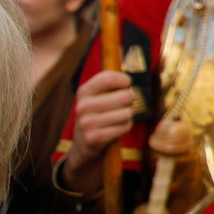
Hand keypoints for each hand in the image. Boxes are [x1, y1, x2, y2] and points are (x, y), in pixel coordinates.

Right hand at [66, 71, 135, 188]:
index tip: (126, 84)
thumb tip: (127, 70)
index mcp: (84, 91)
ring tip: (119, 117)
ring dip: (128, 115)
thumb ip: (111, 82)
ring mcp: (87, 123)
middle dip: (130, 100)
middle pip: (124, 96)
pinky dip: (126, 127)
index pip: (108, 78)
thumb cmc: (99, 113)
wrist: (84, 143)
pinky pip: (125, 127)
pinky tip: (116, 128)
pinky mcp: (94, 138)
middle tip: (124, 104)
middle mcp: (82, 106)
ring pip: (127, 112)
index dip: (124, 80)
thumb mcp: (98, 95)